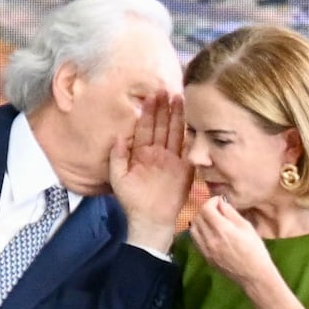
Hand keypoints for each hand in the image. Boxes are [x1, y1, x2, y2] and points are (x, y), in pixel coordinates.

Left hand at [109, 94, 191, 250]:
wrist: (149, 219)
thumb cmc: (131, 199)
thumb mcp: (118, 176)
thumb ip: (117, 155)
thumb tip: (117, 135)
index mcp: (141, 152)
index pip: (145, 127)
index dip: (148, 112)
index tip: (150, 96)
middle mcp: (157, 152)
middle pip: (161, 125)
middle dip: (164, 108)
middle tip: (166, 90)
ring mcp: (172, 159)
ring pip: (175, 133)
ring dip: (177, 116)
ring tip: (179, 98)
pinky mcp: (185, 168)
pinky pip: (187, 150)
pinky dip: (189, 136)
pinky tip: (192, 122)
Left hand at [184, 193, 274, 292]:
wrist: (254, 275)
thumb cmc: (256, 250)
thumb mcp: (247, 228)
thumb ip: (231, 214)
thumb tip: (220, 203)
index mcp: (222, 230)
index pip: (206, 209)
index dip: (211, 201)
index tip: (219, 201)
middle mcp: (210, 239)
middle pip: (198, 217)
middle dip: (206, 210)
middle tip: (216, 210)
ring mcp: (205, 249)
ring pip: (193, 228)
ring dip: (200, 221)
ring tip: (211, 221)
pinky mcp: (205, 257)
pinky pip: (195, 240)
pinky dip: (198, 232)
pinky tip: (209, 232)